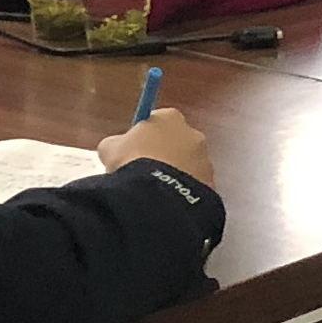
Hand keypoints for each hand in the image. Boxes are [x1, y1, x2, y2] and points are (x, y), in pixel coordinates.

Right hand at [101, 112, 216, 188]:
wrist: (156, 197)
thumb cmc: (131, 164)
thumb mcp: (110, 149)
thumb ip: (116, 144)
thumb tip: (114, 148)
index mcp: (170, 118)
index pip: (158, 121)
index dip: (145, 137)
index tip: (134, 152)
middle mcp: (194, 135)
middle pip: (177, 143)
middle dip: (164, 156)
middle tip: (144, 174)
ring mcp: (206, 161)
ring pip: (188, 167)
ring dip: (175, 177)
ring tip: (154, 194)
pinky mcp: (211, 185)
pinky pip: (194, 188)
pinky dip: (182, 195)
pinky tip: (167, 204)